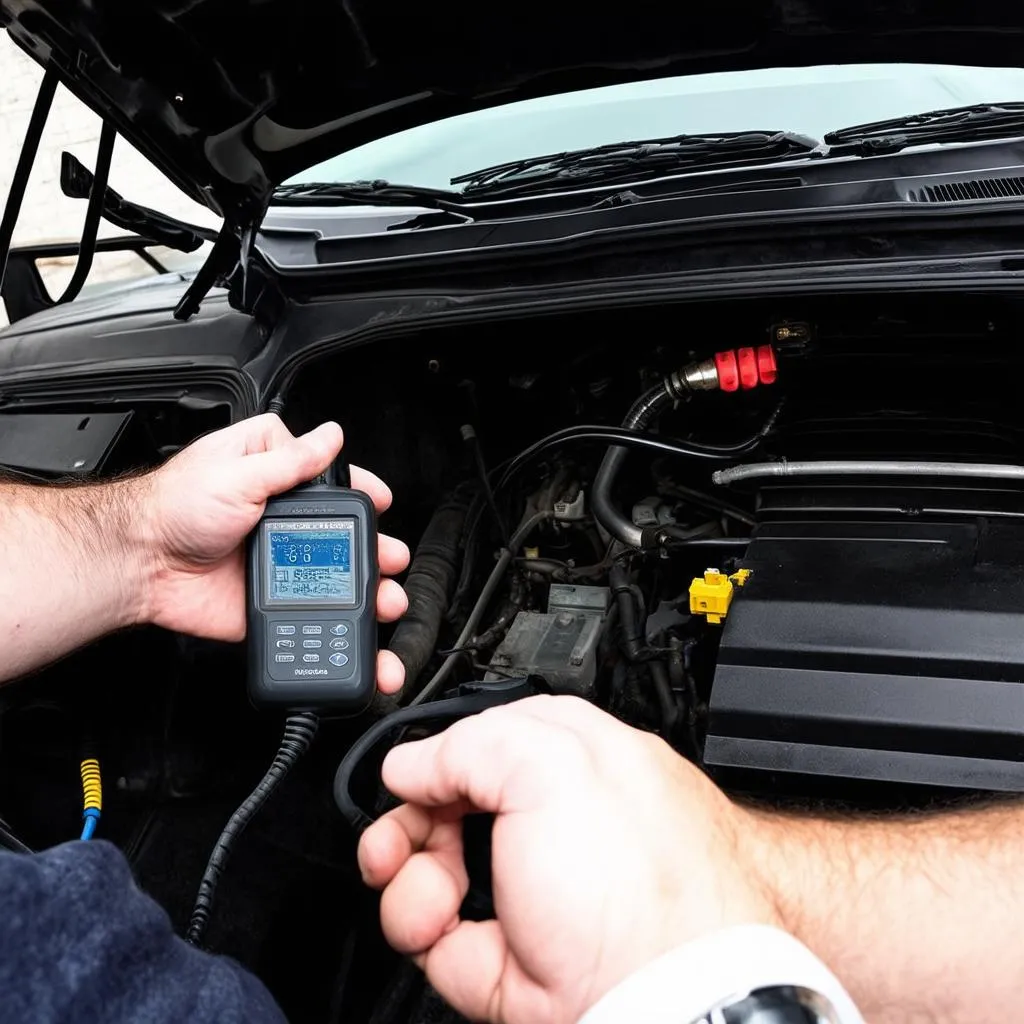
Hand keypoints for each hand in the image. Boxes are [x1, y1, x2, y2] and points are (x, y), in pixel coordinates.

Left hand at [140, 414, 408, 692]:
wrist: (137, 564)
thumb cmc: (171, 508)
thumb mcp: (236, 470)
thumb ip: (290, 459)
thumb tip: (330, 435)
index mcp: (272, 479)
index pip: (328, 480)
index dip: (359, 491)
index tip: (380, 500)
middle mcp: (277, 520)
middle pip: (340, 534)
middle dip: (374, 549)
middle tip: (392, 558)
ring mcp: (276, 562)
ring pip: (332, 576)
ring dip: (365, 589)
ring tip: (387, 598)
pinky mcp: (268, 600)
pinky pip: (308, 612)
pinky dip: (334, 623)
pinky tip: (354, 627)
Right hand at [358, 696, 782, 1023]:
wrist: (654, 1000)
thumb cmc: (636, 881)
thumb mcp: (553, 766)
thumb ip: (475, 743)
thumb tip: (412, 763)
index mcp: (576, 764)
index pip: (490, 739)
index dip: (446, 753)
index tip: (418, 774)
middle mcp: (548, 825)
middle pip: (449, 800)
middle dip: (411, 813)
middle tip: (400, 831)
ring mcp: (522, 890)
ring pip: (426, 861)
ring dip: (407, 868)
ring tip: (433, 886)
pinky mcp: (497, 953)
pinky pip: (425, 925)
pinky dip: (416, 920)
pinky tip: (437, 921)